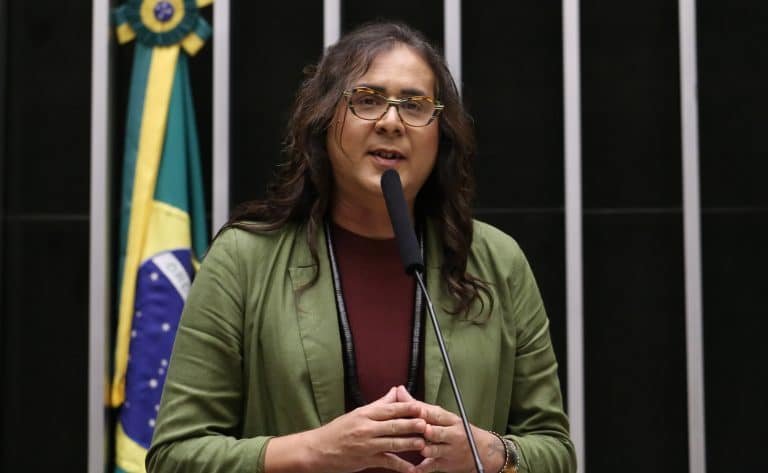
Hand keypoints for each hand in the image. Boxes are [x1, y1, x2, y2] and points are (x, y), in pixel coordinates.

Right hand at [304, 387, 426, 472]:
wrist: (318, 449)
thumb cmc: (338, 430)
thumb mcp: (357, 413)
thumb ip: (379, 404)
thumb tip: (395, 391)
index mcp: (365, 414)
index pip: (389, 409)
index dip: (406, 408)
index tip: (420, 407)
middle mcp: (366, 428)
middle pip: (393, 425)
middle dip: (411, 424)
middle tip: (427, 424)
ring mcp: (366, 445)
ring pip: (392, 443)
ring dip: (408, 444)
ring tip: (423, 444)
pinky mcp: (366, 460)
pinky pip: (387, 462)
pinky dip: (400, 466)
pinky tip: (411, 469)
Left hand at [395, 386, 505, 472]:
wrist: (481, 451)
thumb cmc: (457, 430)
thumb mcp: (443, 416)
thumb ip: (419, 405)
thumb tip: (399, 390)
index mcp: (449, 419)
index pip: (434, 414)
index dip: (422, 412)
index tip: (410, 408)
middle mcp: (450, 434)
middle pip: (437, 431)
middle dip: (429, 430)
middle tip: (419, 428)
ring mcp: (448, 450)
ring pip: (436, 449)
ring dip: (427, 449)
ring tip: (420, 448)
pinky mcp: (445, 464)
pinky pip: (432, 467)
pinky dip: (423, 469)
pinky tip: (414, 470)